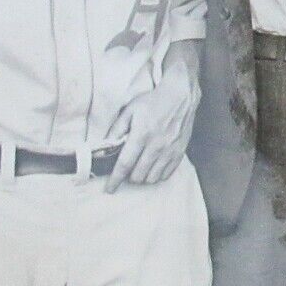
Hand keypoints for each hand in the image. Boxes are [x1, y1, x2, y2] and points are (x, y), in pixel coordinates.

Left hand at [106, 62, 200, 191]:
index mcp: (141, 135)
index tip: (109, 189)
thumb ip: (116, 129)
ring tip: (140, 167)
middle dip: (129, 176)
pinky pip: (166, 175)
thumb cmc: (153, 101)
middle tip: (127, 167)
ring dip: (142, 176)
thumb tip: (105, 147)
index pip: (125, 164)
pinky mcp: (179, 153)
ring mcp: (170, 151)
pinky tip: (153, 166)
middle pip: (138, 175)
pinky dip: (157, 175)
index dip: (115, 179)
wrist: (180, 96)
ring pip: (152, 178)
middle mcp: (156, 146)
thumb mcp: (130, 110)